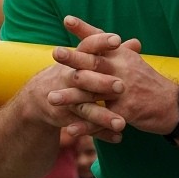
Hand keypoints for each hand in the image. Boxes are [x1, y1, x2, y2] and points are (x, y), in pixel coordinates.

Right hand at [8, 28, 126, 140]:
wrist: (42, 94)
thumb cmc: (73, 72)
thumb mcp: (87, 59)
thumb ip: (113, 54)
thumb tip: (136, 43)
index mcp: (75, 59)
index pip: (87, 46)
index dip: (101, 42)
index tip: (117, 39)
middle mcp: (68, 77)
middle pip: (84, 78)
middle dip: (101, 82)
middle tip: (121, 86)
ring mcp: (65, 98)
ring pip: (85, 107)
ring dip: (103, 116)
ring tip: (122, 124)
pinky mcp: (65, 116)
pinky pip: (84, 126)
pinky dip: (101, 133)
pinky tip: (117, 137)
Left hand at [51, 16, 178, 137]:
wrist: (174, 105)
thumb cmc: (147, 82)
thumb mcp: (132, 61)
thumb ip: (112, 50)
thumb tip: (94, 35)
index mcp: (121, 56)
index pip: (101, 39)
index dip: (84, 29)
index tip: (66, 19)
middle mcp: (122, 69)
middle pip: (95, 62)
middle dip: (74, 58)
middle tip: (55, 52)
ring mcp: (124, 90)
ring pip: (93, 92)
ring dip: (71, 96)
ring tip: (50, 98)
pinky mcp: (127, 111)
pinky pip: (101, 119)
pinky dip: (85, 125)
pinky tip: (69, 129)